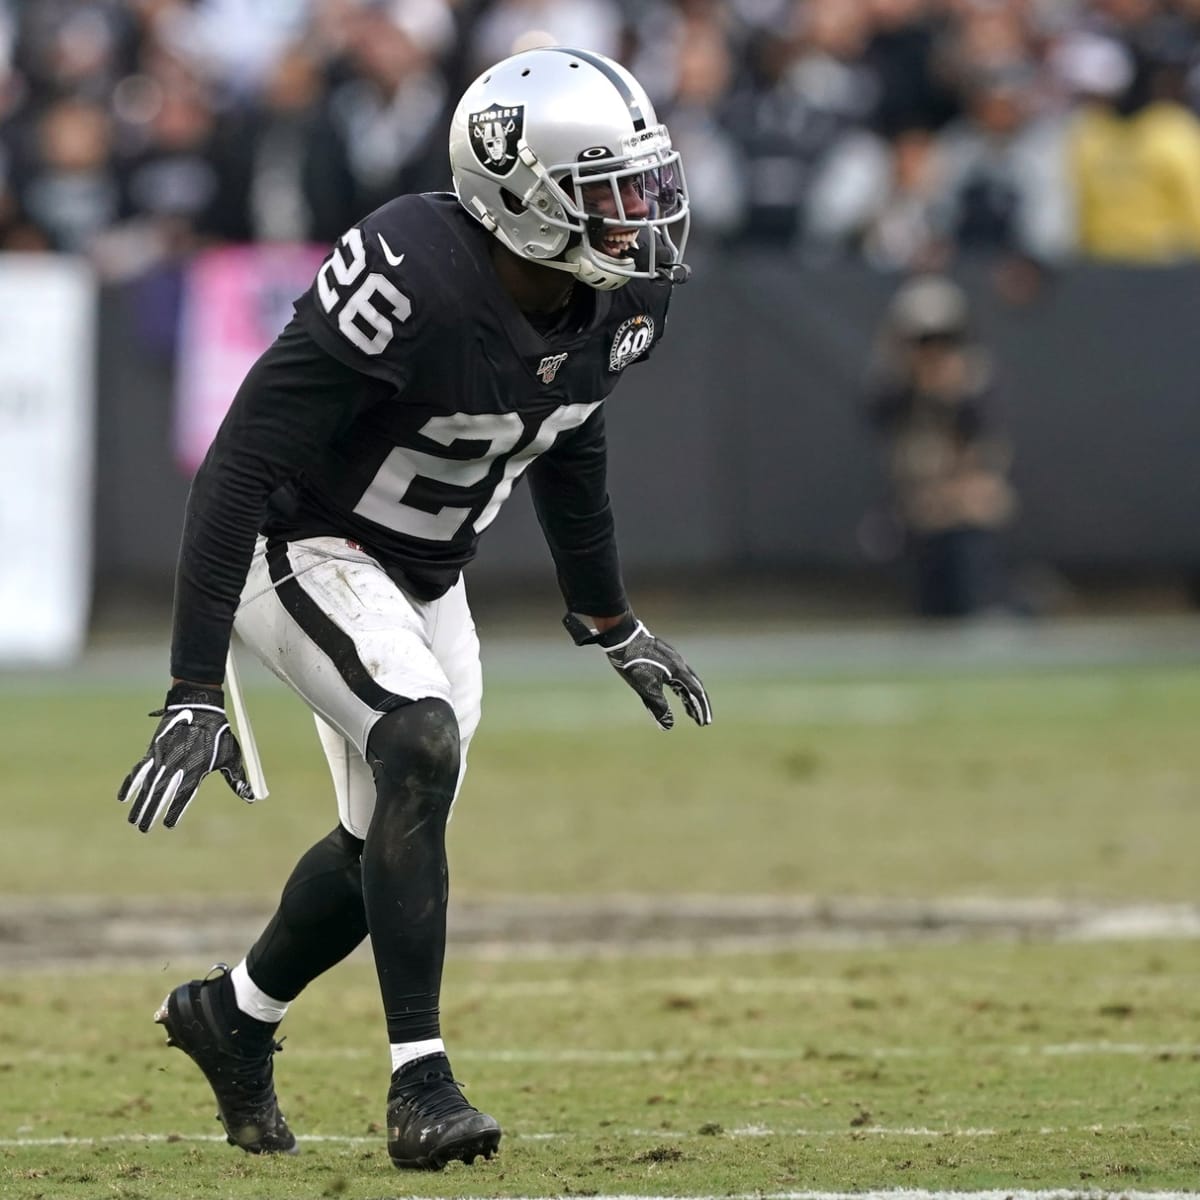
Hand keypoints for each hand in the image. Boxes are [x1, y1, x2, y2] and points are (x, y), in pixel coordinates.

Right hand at [118, 683, 253, 831]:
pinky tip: (123, 797)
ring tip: (134, 821)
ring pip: (148, 783)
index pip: (184, 793)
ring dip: (140, 802)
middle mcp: (177, 763)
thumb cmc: (219, 733)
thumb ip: (237, 779)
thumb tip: (251, 798)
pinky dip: (130, 783)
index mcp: (197, 767)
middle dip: (152, 811)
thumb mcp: (231, 755)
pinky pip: (140, 769)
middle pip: (162, 792)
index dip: (175, 809)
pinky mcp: (153, 749)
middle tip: (144, 829)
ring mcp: (163, 756)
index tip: (168, 825)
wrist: (199, 705)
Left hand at [566, 612, 712, 730]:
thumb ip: (658, 706)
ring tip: (689, 711)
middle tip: (700, 720)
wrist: (622, 636)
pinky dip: (680, 687)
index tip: (704, 723)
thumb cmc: (633, 662)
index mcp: (678, 671)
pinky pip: (677, 675)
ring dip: (688, 697)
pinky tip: (676, 690)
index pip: (695, 693)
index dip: (700, 709)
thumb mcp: (646, 687)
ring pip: (685, 681)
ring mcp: (671, 658)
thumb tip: (668, 726)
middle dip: (697, 705)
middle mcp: (679, 663)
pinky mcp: (663, 656)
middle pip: (694, 687)